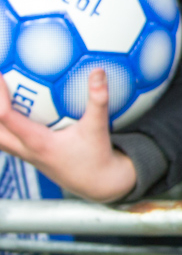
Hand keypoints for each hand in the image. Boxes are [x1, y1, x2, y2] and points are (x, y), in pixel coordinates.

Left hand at [0, 69, 136, 201]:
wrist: (98, 183)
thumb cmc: (97, 156)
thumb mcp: (98, 127)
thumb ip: (98, 99)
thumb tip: (98, 71)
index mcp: (38, 142)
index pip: (6, 117)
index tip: (0, 73)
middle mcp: (25, 149)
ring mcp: (24, 154)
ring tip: (1, 96)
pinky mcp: (29, 155)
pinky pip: (6, 138)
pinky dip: (4, 124)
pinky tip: (15, 109)